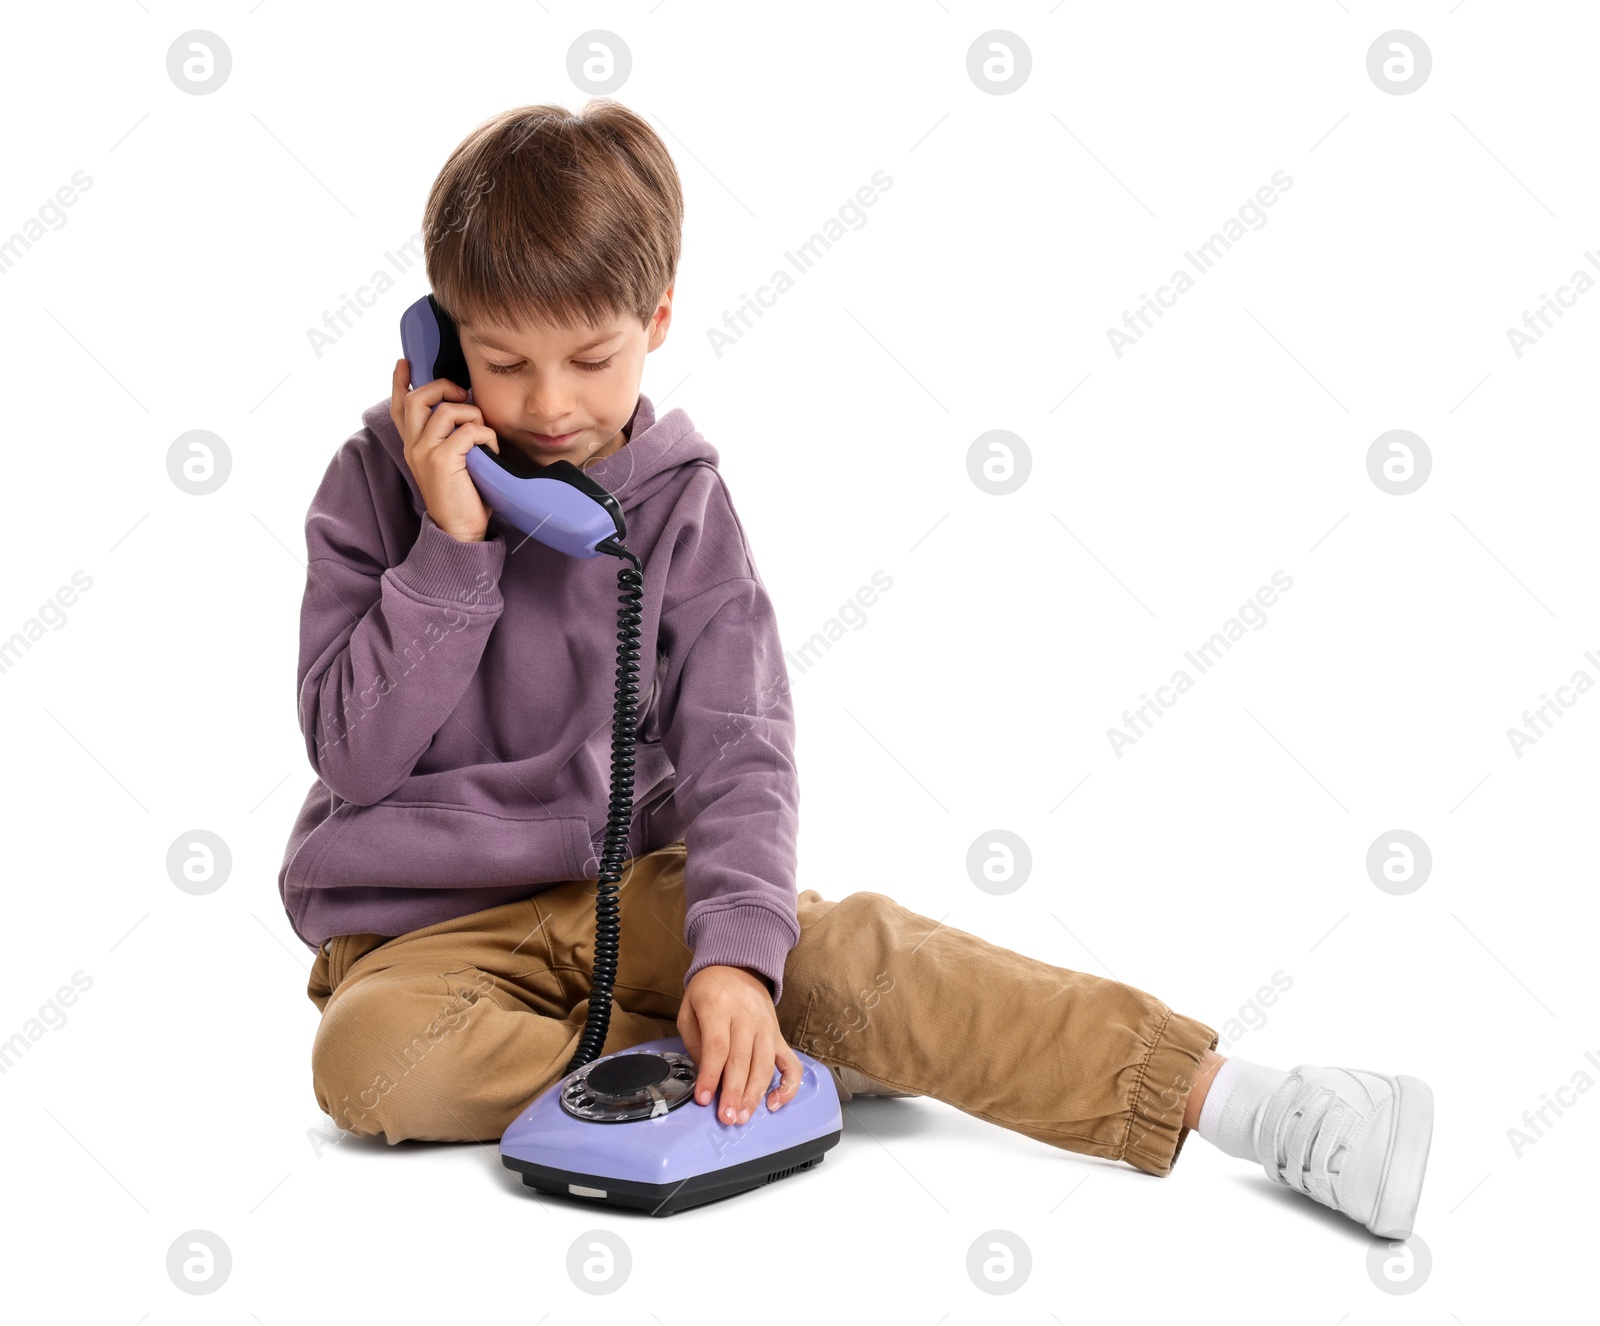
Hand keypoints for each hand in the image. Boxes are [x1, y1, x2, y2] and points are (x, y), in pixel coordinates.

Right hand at [389, 359, 497, 543]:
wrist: (459, 533)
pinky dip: (487, 436)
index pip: (400, 407)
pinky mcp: (442, 460)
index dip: (400, 382)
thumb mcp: (452, 462)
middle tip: (462, 394)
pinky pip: (470, 430)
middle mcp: (414, 447)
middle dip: (443, 387)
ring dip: (474, 416)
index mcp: (414, 446)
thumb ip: (450, 438)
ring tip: (483, 435)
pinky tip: (492, 452)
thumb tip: (465, 407)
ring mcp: (425, 452)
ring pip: (448, 411)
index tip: (405, 363)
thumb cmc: (463, 498)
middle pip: (418, 398)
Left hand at [677, 965, 802, 1125]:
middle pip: (742, 1060)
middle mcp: (746, 1017)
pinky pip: (791, 1064)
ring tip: (743, 1116)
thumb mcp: (689, 1010)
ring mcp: (766, 1027)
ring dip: (754, 1095)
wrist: (737, 966)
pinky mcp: (778, 1035)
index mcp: (719, 1007)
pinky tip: (775, 1102)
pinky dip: (788, 1086)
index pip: (717, 1046)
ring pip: (764, 1065)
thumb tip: (706, 1076)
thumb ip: (695, 1043)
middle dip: (734, 1093)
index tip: (704, 1099)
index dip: (711, 1075)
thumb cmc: (707, 992)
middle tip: (727, 1117)